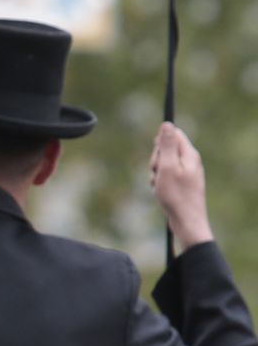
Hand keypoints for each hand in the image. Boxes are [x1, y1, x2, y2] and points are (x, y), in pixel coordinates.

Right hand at [150, 122, 214, 248]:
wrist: (187, 221)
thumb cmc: (176, 195)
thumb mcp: (167, 167)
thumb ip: (167, 145)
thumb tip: (167, 124)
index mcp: (189, 154)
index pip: (174, 134)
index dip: (160, 142)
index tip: (157, 156)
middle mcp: (190, 161)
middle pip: (167, 149)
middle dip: (156, 160)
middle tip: (157, 173)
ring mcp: (186, 173)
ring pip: (164, 164)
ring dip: (155, 173)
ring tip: (159, 186)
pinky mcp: (182, 184)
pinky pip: (166, 176)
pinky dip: (159, 182)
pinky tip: (160, 192)